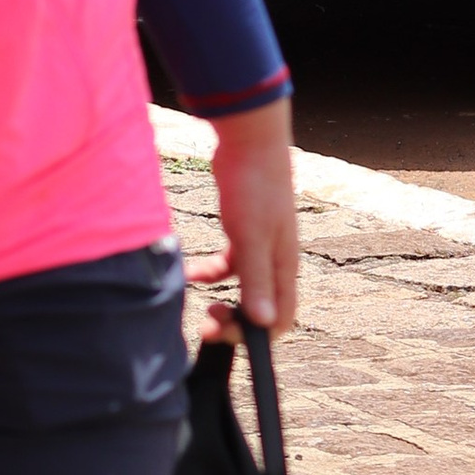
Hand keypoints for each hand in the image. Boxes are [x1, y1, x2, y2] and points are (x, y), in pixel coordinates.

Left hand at [188, 98, 298, 337]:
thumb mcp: (251, 238)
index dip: (253, 335)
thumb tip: (265, 323)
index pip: (280, 318)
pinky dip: (209, 271)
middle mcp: (276, 260)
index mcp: (284, 266)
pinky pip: (228, 263)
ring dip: (219, 296)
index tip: (222, 333)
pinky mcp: (242, 229)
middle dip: (233, 321)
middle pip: (260, 307)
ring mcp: (259, 244)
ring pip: (241, 286)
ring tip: (194, 295)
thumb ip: (256, 280)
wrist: (249, 140)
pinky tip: (190, 269)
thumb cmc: (255, 186)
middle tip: (205, 323)